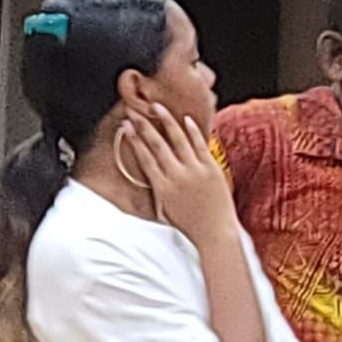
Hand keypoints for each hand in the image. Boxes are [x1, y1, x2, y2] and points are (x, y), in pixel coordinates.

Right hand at [123, 105, 238, 246]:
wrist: (215, 233)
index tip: (126, 126)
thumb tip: (148, 178)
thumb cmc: (189, 226)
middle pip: (156, 144)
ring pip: (177, 139)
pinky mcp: (211, 168)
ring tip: (157, 107)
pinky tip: (185, 119)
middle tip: (135, 110)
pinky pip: (200, 144)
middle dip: (144, 125)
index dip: (134, 139)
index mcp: (162, 187)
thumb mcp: (165, 211)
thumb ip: (157, 192)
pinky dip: (192, 131)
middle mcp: (176, 176)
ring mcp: (194, 171)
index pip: (144, 157)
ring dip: (166, 121)